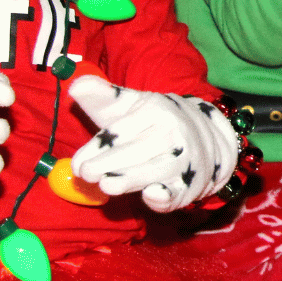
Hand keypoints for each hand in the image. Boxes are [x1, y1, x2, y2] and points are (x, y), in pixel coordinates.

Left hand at [70, 77, 238, 212]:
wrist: (205, 136)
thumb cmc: (153, 122)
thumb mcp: (130, 105)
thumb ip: (102, 96)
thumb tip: (76, 85)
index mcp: (156, 109)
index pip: (122, 129)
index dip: (96, 147)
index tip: (77, 164)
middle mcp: (173, 131)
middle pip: (139, 148)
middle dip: (110, 162)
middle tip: (86, 173)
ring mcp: (184, 159)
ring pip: (156, 170)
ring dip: (132, 178)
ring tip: (107, 185)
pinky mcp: (189, 185)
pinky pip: (177, 192)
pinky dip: (167, 195)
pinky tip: (153, 194)